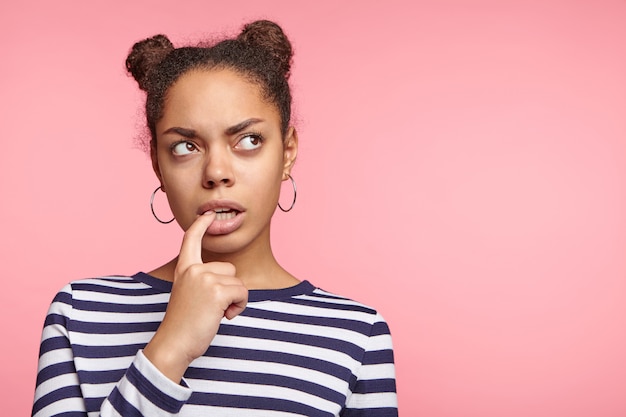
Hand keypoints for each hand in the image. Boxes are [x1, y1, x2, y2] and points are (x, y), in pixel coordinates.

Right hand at [143, 211, 247, 381]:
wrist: (174, 344)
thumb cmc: (184, 325)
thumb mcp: (189, 295)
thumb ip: (202, 281)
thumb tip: (228, 278)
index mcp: (184, 270)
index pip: (191, 240)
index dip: (201, 226)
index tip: (208, 214)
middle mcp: (193, 270)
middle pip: (230, 269)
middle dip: (229, 289)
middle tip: (211, 308)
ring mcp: (205, 278)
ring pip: (238, 283)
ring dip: (234, 300)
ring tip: (215, 313)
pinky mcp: (217, 291)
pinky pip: (242, 293)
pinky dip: (239, 307)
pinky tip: (223, 316)